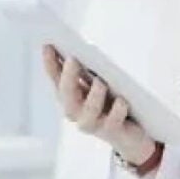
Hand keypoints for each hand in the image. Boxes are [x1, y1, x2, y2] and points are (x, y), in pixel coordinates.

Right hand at [41, 45, 156, 165]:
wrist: (132, 132)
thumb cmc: (112, 100)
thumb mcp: (98, 80)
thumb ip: (87, 69)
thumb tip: (82, 48)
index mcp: (70, 95)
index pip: (56, 77)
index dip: (50, 63)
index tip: (48, 46)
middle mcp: (77, 111)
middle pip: (67, 95)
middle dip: (68, 77)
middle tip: (72, 59)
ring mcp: (93, 123)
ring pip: (89, 111)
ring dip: (93, 95)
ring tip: (100, 82)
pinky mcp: (113, 131)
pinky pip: (113, 122)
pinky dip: (117, 111)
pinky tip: (121, 101)